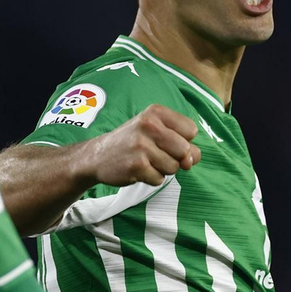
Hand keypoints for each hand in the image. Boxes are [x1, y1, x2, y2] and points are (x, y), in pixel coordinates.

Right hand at [82, 105, 200, 186]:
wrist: (98, 156)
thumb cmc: (133, 142)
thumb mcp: (156, 131)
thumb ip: (181, 142)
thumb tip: (192, 160)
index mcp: (156, 112)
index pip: (191, 130)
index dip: (183, 140)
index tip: (166, 141)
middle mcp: (149, 125)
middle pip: (185, 150)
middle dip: (175, 158)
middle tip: (155, 154)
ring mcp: (142, 146)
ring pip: (174, 167)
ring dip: (163, 169)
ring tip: (146, 160)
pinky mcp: (137, 166)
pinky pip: (160, 179)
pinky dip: (152, 178)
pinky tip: (139, 169)